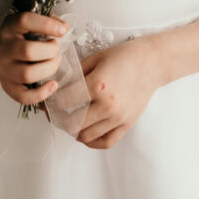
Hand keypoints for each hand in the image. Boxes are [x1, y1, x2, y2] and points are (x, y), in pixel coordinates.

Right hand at [0, 10, 68, 107]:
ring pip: (26, 74)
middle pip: (27, 51)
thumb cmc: (20, 33)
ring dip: (48, 69)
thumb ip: (49, 20)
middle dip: (50, 50)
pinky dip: (41, 93)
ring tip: (54, 61)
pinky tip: (52, 84)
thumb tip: (64, 28)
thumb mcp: (31, 20)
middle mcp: (3, 48)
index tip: (63, 30)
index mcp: (9, 26)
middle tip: (56, 48)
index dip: (47, 25)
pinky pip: (22, 96)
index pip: (25, 21)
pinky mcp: (7, 85)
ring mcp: (3, 68)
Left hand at [53, 35, 162, 149]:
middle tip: (53, 114)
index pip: (64, 101)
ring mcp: (118, 117)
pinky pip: (105, 142)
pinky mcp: (126, 124)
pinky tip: (85, 133)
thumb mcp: (96, 58)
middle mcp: (107, 104)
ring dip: (73, 131)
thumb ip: (75, 73)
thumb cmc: (124, 55)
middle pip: (72, 123)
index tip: (46, 102)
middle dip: (58, 119)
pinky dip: (91, 142)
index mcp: (98, 84)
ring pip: (85, 136)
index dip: (51, 103)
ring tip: (68, 121)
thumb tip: (56, 85)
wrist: (152, 62)